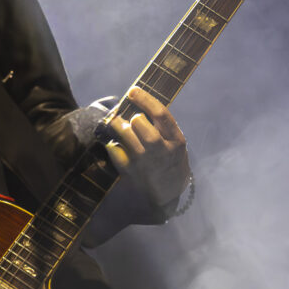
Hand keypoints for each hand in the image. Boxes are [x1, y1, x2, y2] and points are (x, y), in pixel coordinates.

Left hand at [103, 87, 189, 208]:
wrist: (168, 196)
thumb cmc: (170, 164)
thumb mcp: (176, 146)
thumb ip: (163, 129)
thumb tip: (140, 106)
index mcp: (176, 141)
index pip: (161, 114)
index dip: (145, 99)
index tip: (133, 91)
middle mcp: (162, 151)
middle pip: (141, 124)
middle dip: (132, 118)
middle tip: (129, 119)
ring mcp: (145, 163)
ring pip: (126, 136)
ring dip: (118, 127)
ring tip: (117, 125)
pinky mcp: (131, 173)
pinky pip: (116, 152)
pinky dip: (113, 146)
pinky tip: (114, 145)